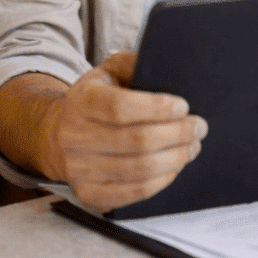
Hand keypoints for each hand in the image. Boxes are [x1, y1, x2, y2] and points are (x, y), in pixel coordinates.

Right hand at [42, 52, 207, 211]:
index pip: (120, 107)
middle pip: (136, 141)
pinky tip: (174, 166)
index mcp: (81, 100)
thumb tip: (167, 65)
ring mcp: (79, 169)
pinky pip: (134, 192)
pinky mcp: (89, 193)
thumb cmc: (95, 99)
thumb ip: (133, 64)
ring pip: (139, 169)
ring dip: (175, 158)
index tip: (183, 105)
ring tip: (191, 147)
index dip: (156, 108)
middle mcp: (74, 136)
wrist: (59, 135)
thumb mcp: (108, 72)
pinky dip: (162, 181)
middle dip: (176, 134)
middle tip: (198, 127)